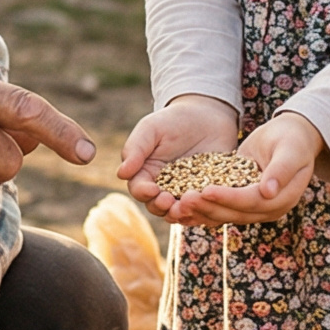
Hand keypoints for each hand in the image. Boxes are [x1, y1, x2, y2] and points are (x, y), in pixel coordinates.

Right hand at [119, 95, 238, 220]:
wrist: (208, 115)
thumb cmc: (173, 120)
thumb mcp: (151, 129)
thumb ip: (135, 149)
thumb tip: (121, 173)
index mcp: (146, 173)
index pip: (139, 189)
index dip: (143, 192)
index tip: (152, 190)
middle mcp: (163, 187)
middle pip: (156, 206)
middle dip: (160, 207)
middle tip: (168, 201)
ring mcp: (184, 192)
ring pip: (178, 211)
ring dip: (180, 213)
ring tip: (185, 207)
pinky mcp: (205, 193)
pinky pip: (202, 208)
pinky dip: (201, 212)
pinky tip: (204, 207)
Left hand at [159, 111, 322, 226]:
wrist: (291, 138)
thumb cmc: (292, 139)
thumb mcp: (291, 150)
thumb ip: (282, 170)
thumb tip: (268, 192)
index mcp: (282, 199)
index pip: (251, 202)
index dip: (228, 198)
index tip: (206, 190)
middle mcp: (267, 209)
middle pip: (234, 213)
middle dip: (208, 207)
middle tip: (183, 200)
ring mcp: (253, 208)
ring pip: (223, 215)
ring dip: (199, 211)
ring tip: (177, 203)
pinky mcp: (239, 202)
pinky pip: (218, 209)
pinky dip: (200, 209)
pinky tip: (179, 205)